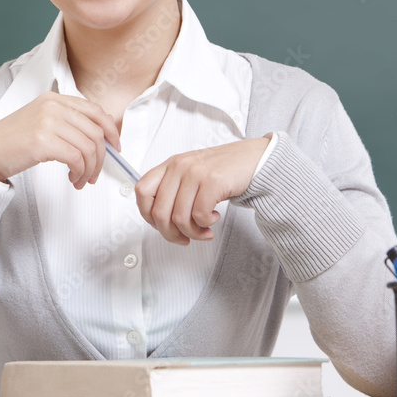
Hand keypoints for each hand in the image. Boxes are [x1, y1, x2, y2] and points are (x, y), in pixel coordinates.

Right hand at [0, 92, 120, 188]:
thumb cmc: (11, 143)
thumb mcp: (40, 122)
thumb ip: (66, 123)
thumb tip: (98, 140)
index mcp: (54, 98)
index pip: (95, 110)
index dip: (111, 130)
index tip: (115, 147)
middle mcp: (53, 106)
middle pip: (95, 132)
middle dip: (101, 157)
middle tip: (95, 173)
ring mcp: (47, 121)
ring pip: (88, 147)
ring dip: (90, 169)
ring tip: (81, 180)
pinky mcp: (43, 141)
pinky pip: (77, 158)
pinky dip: (80, 172)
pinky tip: (73, 179)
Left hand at [135, 137, 270, 244]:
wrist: (255, 159)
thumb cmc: (224, 170)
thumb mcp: (191, 174)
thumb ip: (174, 190)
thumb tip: (160, 221)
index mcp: (170, 165)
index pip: (142, 191)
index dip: (147, 215)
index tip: (160, 225)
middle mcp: (179, 167)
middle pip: (159, 212)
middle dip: (171, 233)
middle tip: (184, 238)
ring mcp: (195, 173)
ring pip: (179, 218)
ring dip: (193, 232)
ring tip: (204, 231)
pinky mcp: (213, 181)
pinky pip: (199, 215)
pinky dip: (206, 224)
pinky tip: (214, 218)